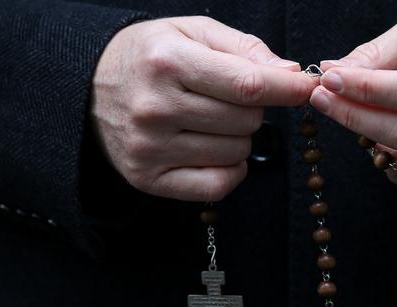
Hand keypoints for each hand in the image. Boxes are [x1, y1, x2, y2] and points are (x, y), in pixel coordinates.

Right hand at [91, 16, 315, 200]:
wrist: (88, 86)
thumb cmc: (150, 56)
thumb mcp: (192, 32)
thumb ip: (244, 48)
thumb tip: (289, 74)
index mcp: (168, 62)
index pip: (247, 85)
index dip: (288, 89)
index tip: (308, 88)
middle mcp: (155, 108)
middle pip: (247, 121)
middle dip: (253, 108)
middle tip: (229, 98)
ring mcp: (149, 148)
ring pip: (237, 152)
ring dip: (239, 138)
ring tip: (211, 120)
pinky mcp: (147, 178)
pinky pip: (217, 185)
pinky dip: (230, 170)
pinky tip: (216, 150)